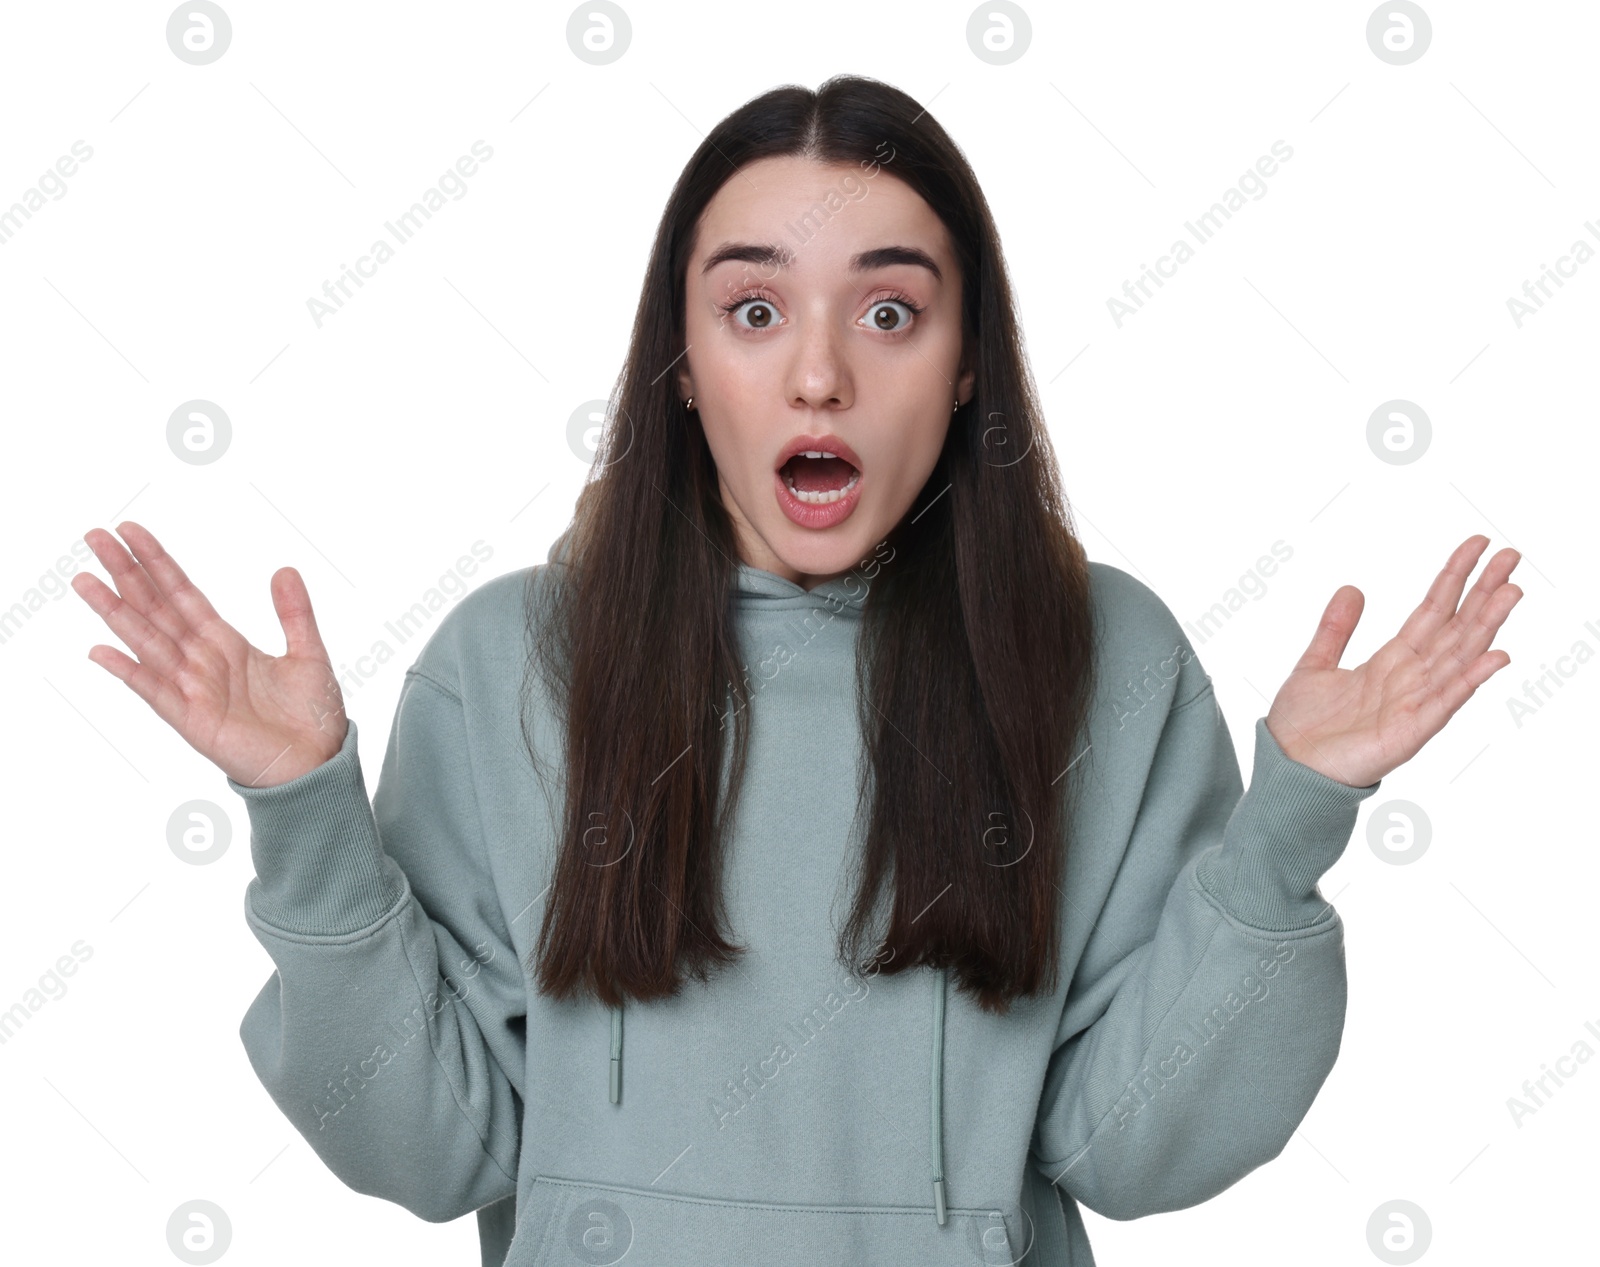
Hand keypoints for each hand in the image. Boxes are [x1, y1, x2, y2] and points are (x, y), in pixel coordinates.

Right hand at [73, 520, 346, 787]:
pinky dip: (129, 672)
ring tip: (85, 580)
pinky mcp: (192, 720)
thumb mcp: (308, 653)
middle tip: (94, 535)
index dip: (158, 563)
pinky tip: (102, 651)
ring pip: (147, 642)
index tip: (130, 531)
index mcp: (226, 642)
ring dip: (116, 612)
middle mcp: (201, 660)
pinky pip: (155, 692)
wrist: (319, 763)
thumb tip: (284, 569)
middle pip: (156, 608)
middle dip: (127, 573)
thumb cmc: (312, 715)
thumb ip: (294, 613)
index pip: (182, 594)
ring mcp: (193, 689)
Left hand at [1265, 534, 1521, 786]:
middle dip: (1483, 592)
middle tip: (1512, 556)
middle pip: (1456, 628)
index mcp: (1391, 661)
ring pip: (1459, 657)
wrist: (1286, 769)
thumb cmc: (1302, 726)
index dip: (1454, 578)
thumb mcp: (1314, 664)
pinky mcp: (1409, 732)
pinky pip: (1445, 702)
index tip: (1478, 544)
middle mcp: (1411, 679)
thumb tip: (1352, 588)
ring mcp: (1414, 704)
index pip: (1432, 611)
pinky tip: (1496, 656)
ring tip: (1512, 592)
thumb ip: (1335, 629)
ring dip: (1486, 626)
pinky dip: (1470, 679)